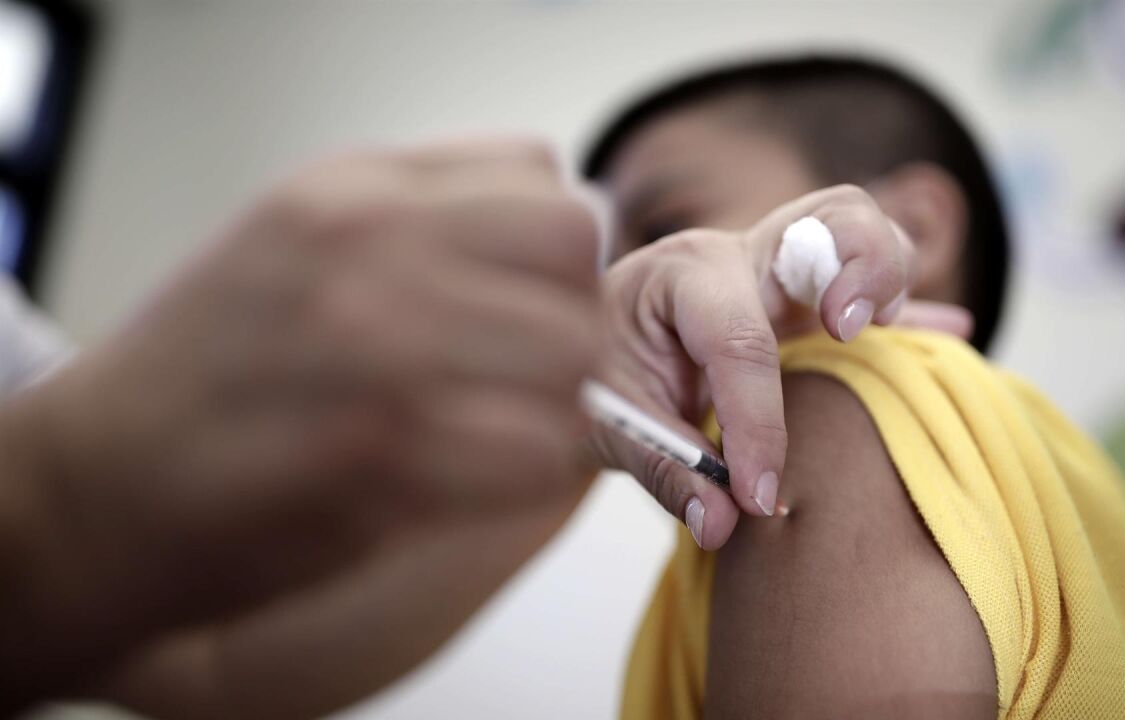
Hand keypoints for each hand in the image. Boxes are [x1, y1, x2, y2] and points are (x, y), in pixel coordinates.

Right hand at [0, 139, 600, 704]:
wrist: (94, 485)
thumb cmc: (208, 371)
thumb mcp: (301, 240)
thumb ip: (428, 224)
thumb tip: (560, 237)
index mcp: (354, 191)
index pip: (545, 181)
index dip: (550, 254)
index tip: (522, 303)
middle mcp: (367, 250)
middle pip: (574, 258)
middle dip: (567, 324)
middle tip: (524, 375)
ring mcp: (374, 348)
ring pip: (571, 357)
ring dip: (554, 404)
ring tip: (497, 428)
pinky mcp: (380, 456)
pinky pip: (538, 453)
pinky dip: (527, 474)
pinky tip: (475, 479)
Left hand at [594, 185, 970, 549]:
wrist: (575, 337)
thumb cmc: (585, 371)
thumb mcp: (602, 423)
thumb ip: (662, 469)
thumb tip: (722, 524)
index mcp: (678, 273)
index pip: (738, 338)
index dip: (757, 425)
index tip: (759, 496)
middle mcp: (738, 252)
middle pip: (831, 217)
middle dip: (861, 269)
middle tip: (847, 335)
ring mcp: (777, 266)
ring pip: (861, 229)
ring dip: (888, 276)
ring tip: (876, 335)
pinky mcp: (802, 295)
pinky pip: (869, 285)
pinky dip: (912, 310)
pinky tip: (951, 334)